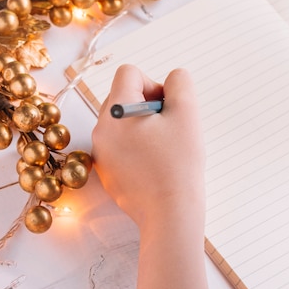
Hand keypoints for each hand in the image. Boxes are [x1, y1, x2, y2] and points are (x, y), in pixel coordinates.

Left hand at [91, 64, 205, 228]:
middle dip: (149, 106)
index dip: (154, 84)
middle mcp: (100, 129)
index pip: (129, 73)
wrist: (170, 214)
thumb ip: (180, 84)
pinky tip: (156, 165)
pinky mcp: (107, 172)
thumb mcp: (187, 114)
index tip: (168, 110)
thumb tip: (172, 79)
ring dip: (145, 127)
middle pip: (124, 97)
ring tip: (164, 149)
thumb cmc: (179, 165)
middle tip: (169, 130)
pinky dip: (139, 148)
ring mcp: (101, 153)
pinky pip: (121, 146)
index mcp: (115, 112)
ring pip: (123, 123)